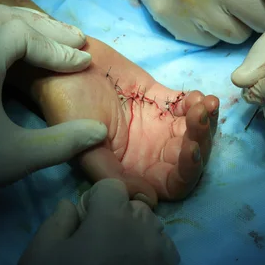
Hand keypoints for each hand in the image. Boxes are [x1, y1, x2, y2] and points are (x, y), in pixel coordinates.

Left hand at [0, 5, 107, 247]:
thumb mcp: (19, 159)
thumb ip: (65, 142)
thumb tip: (101, 131)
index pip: (20, 34)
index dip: (57, 47)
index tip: (83, 63)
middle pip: (3, 17)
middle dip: (44, 27)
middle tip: (76, 40)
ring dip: (18, 20)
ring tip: (47, 32)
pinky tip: (4, 38)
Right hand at [18, 179, 179, 264]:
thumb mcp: (39, 256)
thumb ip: (57, 220)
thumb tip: (72, 205)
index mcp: (113, 216)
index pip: (112, 186)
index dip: (95, 200)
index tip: (84, 223)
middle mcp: (146, 229)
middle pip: (134, 207)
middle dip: (117, 217)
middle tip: (98, 246)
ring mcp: (164, 256)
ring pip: (152, 230)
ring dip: (136, 237)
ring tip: (117, 264)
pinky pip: (163, 256)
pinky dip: (150, 260)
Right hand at [32, 37, 218, 206]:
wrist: (60, 63)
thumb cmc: (67, 107)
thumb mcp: (85, 147)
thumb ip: (114, 176)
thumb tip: (150, 201)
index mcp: (133, 169)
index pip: (172, 183)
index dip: (187, 172)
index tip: (191, 149)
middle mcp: (149, 150)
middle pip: (189, 155)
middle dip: (201, 139)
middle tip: (200, 116)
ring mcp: (156, 124)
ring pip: (192, 130)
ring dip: (204, 120)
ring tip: (204, 103)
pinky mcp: (159, 100)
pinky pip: (187, 106)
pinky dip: (196, 102)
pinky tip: (194, 95)